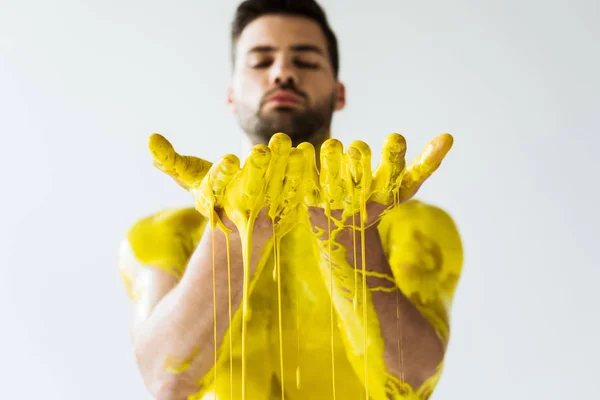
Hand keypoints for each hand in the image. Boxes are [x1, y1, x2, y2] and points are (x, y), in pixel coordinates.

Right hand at [148, 132, 306, 238]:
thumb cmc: (212, 193)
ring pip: (277, 187)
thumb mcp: (189, 176)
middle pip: (249, 186)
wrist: (238, 224)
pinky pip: (296, 193)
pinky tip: (309, 157)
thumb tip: (151, 141)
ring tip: (298, 149)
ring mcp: (265, 207)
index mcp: (217, 194)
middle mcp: (240, 202)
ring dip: (288, 169)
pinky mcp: (285, 208)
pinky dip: (304, 177)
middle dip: (256, 170)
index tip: (228, 160)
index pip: (216, 184)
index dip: (222, 174)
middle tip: (262, 151)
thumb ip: (170, 161)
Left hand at [303, 133, 453, 232]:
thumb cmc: (377, 202)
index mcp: (385, 193)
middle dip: (360, 157)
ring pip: (332, 175)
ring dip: (332, 158)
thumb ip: (425, 163)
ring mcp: (334, 200)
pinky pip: (305, 178)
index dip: (394, 157)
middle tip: (357, 148)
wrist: (343, 233)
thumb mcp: (403, 187)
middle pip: (361, 171)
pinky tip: (303, 148)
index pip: (394, 174)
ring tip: (333, 146)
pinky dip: (304, 162)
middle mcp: (360, 198)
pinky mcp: (309, 199)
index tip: (395, 139)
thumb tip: (448, 137)